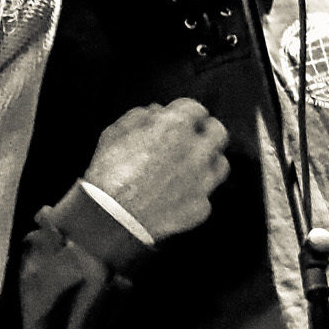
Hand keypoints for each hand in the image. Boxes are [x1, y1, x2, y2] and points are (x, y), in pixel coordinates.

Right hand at [81, 101, 230, 240]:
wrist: (109, 219)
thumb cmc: (108, 175)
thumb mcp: (114, 133)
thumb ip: (140, 117)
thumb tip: (156, 113)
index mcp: (175, 127)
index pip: (196, 109)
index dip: (186, 113)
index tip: (182, 118)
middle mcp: (196, 152)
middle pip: (218, 133)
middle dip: (206, 132)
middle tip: (194, 138)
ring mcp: (202, 182)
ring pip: (220, 164)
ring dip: (208, 161)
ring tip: (191, 166)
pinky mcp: (201, 207)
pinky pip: (205, 195)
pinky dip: (194, 193)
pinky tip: (178, 195)